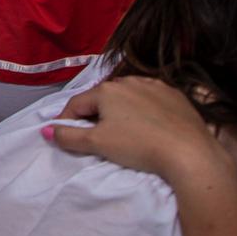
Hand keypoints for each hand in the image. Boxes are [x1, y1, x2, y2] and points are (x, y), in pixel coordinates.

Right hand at [49, 76, 231, 186]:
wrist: (190, 154)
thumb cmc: (138, 147)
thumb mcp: (97, 144)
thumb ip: (68, 136)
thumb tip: (46, 129)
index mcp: (106, 90)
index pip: (76, 103)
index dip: (67, 120)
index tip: (66, 135)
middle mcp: (128, 81)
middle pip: (102, 99)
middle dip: (95, 115)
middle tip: (98, 137)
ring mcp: (155, 86)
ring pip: (127, 97)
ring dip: (121, 111)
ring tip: (125, 131)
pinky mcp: (176, 95)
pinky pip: (152, 99)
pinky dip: (145, 109)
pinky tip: (151, 125)